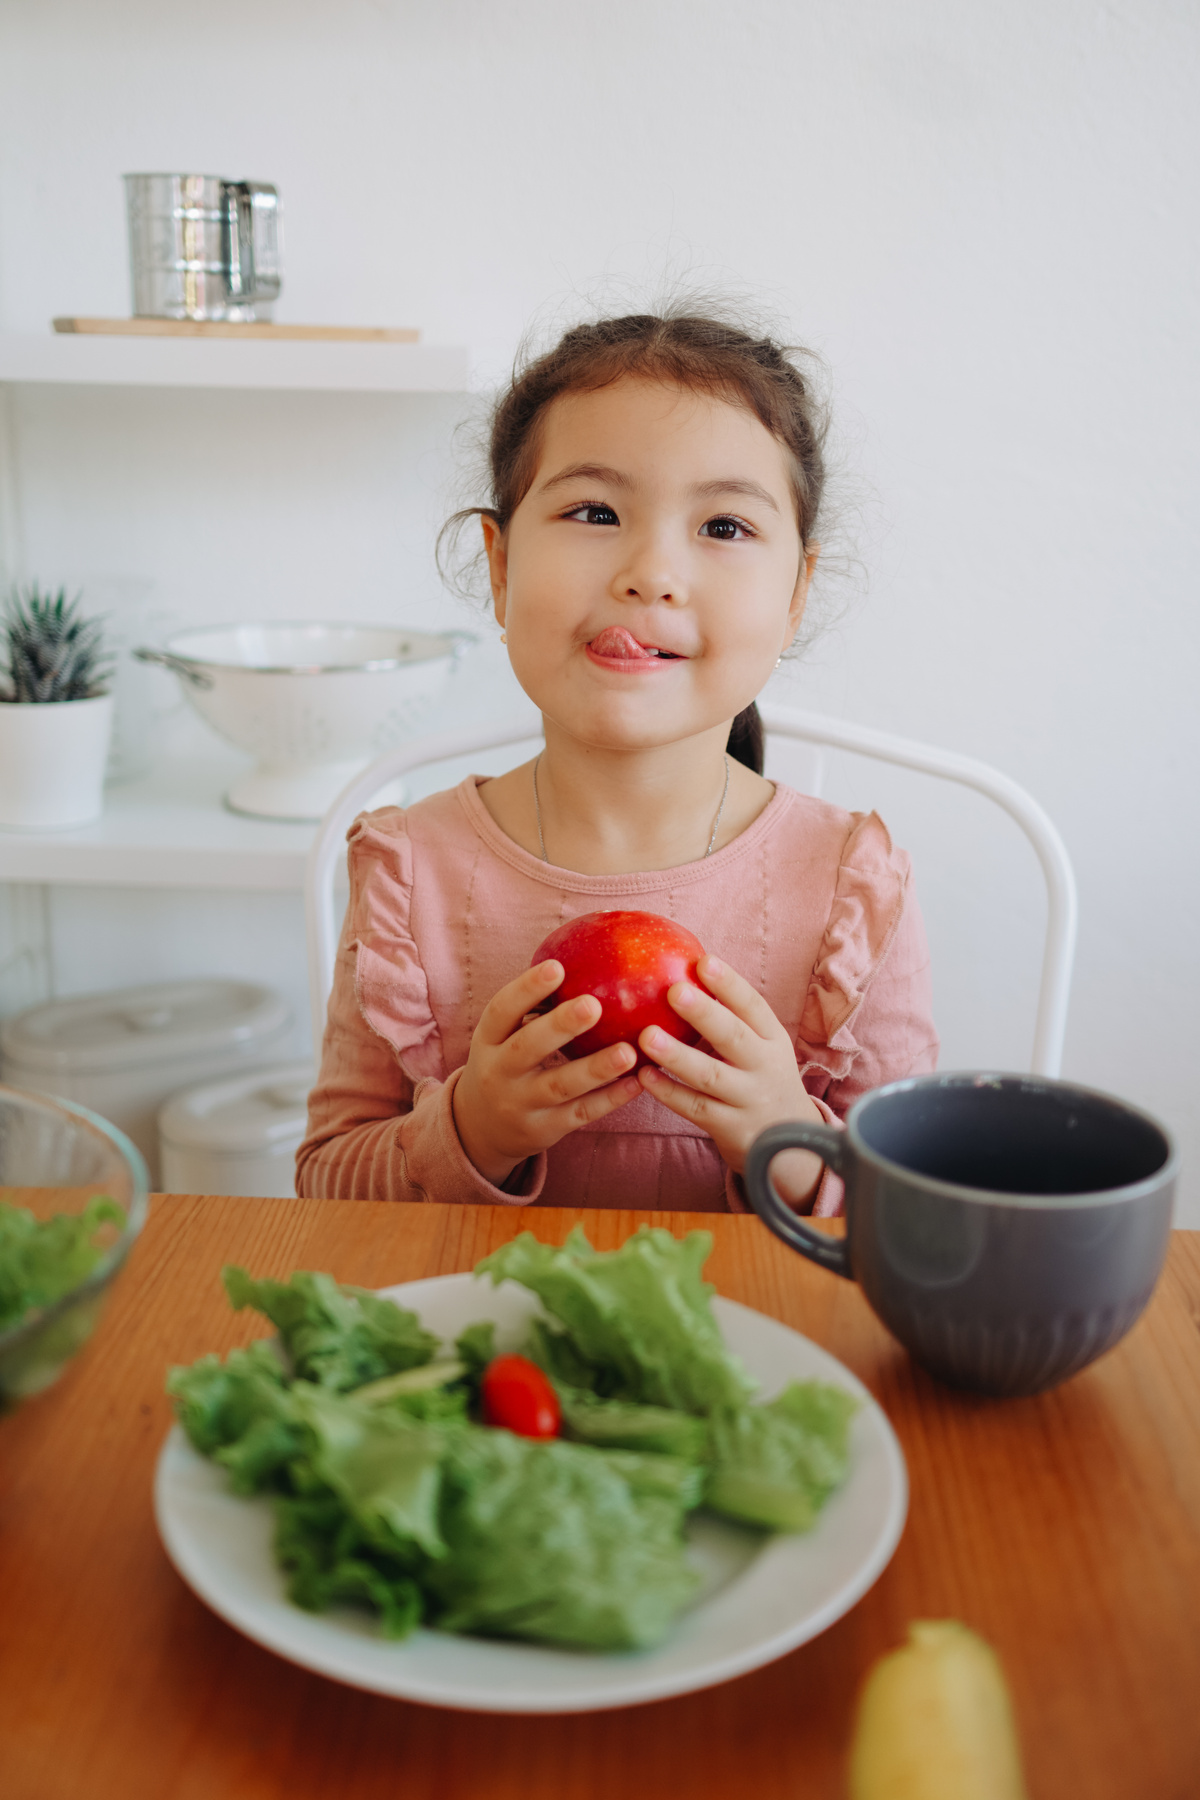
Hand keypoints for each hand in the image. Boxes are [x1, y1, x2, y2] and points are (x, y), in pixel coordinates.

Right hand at [452, 959, 641, 1185]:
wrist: (482, 1128)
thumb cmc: (506, 1064)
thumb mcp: (502, 1037)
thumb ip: (534, 1007)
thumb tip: (587, 956)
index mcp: (487, 1041)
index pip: (501, 1011)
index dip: (526, 989)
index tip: (557, 967)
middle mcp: (498, 1073)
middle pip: (527, 1048)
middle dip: (559, 1027)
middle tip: (593, 1005)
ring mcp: (521, 1104)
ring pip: (560, 1086)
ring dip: (595, 1068)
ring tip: (629, 1050)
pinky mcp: (544, 1129)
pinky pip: (581, 1114)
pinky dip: (609, 1099)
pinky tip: (637, 1082)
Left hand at [636, 954, 825, 1206]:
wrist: (790, 1145)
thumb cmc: (760, 1080)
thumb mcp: (762, 1048)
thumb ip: (732, 1019)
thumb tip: (684, 971)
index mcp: (773, 1039)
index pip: (754, 1007)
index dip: (730, 984)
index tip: (704, 961)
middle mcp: (765, 1067)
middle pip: (734, 1037)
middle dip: (704, 1013)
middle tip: (674, 990)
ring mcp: (750, 1099)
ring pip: (710, 1076)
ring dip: (677, 1056)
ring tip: (647, 1036)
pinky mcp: (732, 1128)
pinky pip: (696, 1108)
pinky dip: (669, 1092)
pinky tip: (644, 1076)